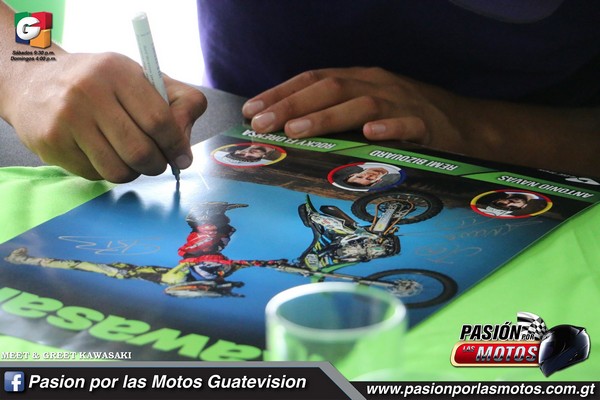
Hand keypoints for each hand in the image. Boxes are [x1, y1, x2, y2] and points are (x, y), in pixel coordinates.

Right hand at [3, 52, 206, 181]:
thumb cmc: (102, 84)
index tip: (182, 157)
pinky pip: (95, 175)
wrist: (35, 81)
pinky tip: (101, 154)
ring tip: (130, 160)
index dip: (176, 146)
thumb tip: (185, 151)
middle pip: (140, 151)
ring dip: (133, 173)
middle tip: (157, 163)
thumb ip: (178, 104)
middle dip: (157, 165)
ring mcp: (67, 118)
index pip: (159, 120)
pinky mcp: (52, 142)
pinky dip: (106, 172)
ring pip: (118, 170)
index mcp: (118, 71)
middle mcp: (89, 91)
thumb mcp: (141, 78)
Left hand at [242, 67, 468, 153]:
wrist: (463, 123)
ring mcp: (402, 102)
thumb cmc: (404, 117)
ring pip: (361, 105)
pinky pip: (406, 123)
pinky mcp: (427, 126)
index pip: (314, 79)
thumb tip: (287, 127)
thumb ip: (335, 113)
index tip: (252, 109)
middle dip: (292, 105)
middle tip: (264, 123)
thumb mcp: (367, 106)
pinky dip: (388, 127)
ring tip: (296, 130)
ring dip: (326, 117)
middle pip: (331, 88)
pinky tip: (368, 135)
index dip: (281, 92)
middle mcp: (377, 85)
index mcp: (359, 79)